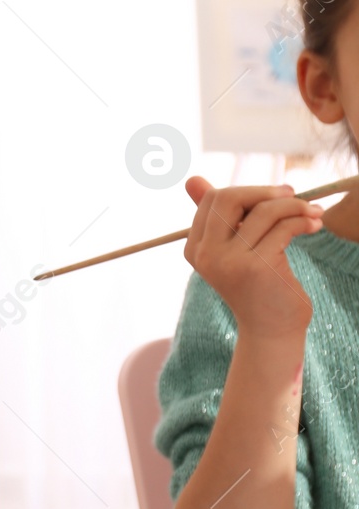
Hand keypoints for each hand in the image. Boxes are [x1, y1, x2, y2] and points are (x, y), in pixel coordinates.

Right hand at [182, 176, 320, 336]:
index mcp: (195, 248)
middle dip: (265, 192)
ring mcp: (229, 262)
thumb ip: (217, 216)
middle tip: (293, 196)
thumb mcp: (232, 249)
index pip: (213, 199)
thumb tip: (192, 180)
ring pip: (264, 211)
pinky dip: (304, 222)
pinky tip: (315, 227)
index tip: (275, 197)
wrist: (271, 329)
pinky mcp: (256, 268)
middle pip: (228, 197)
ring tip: (314, 213)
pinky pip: (283, 227)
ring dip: (296, 207)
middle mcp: (206, 255)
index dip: (247, 192)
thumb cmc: (257, 286)